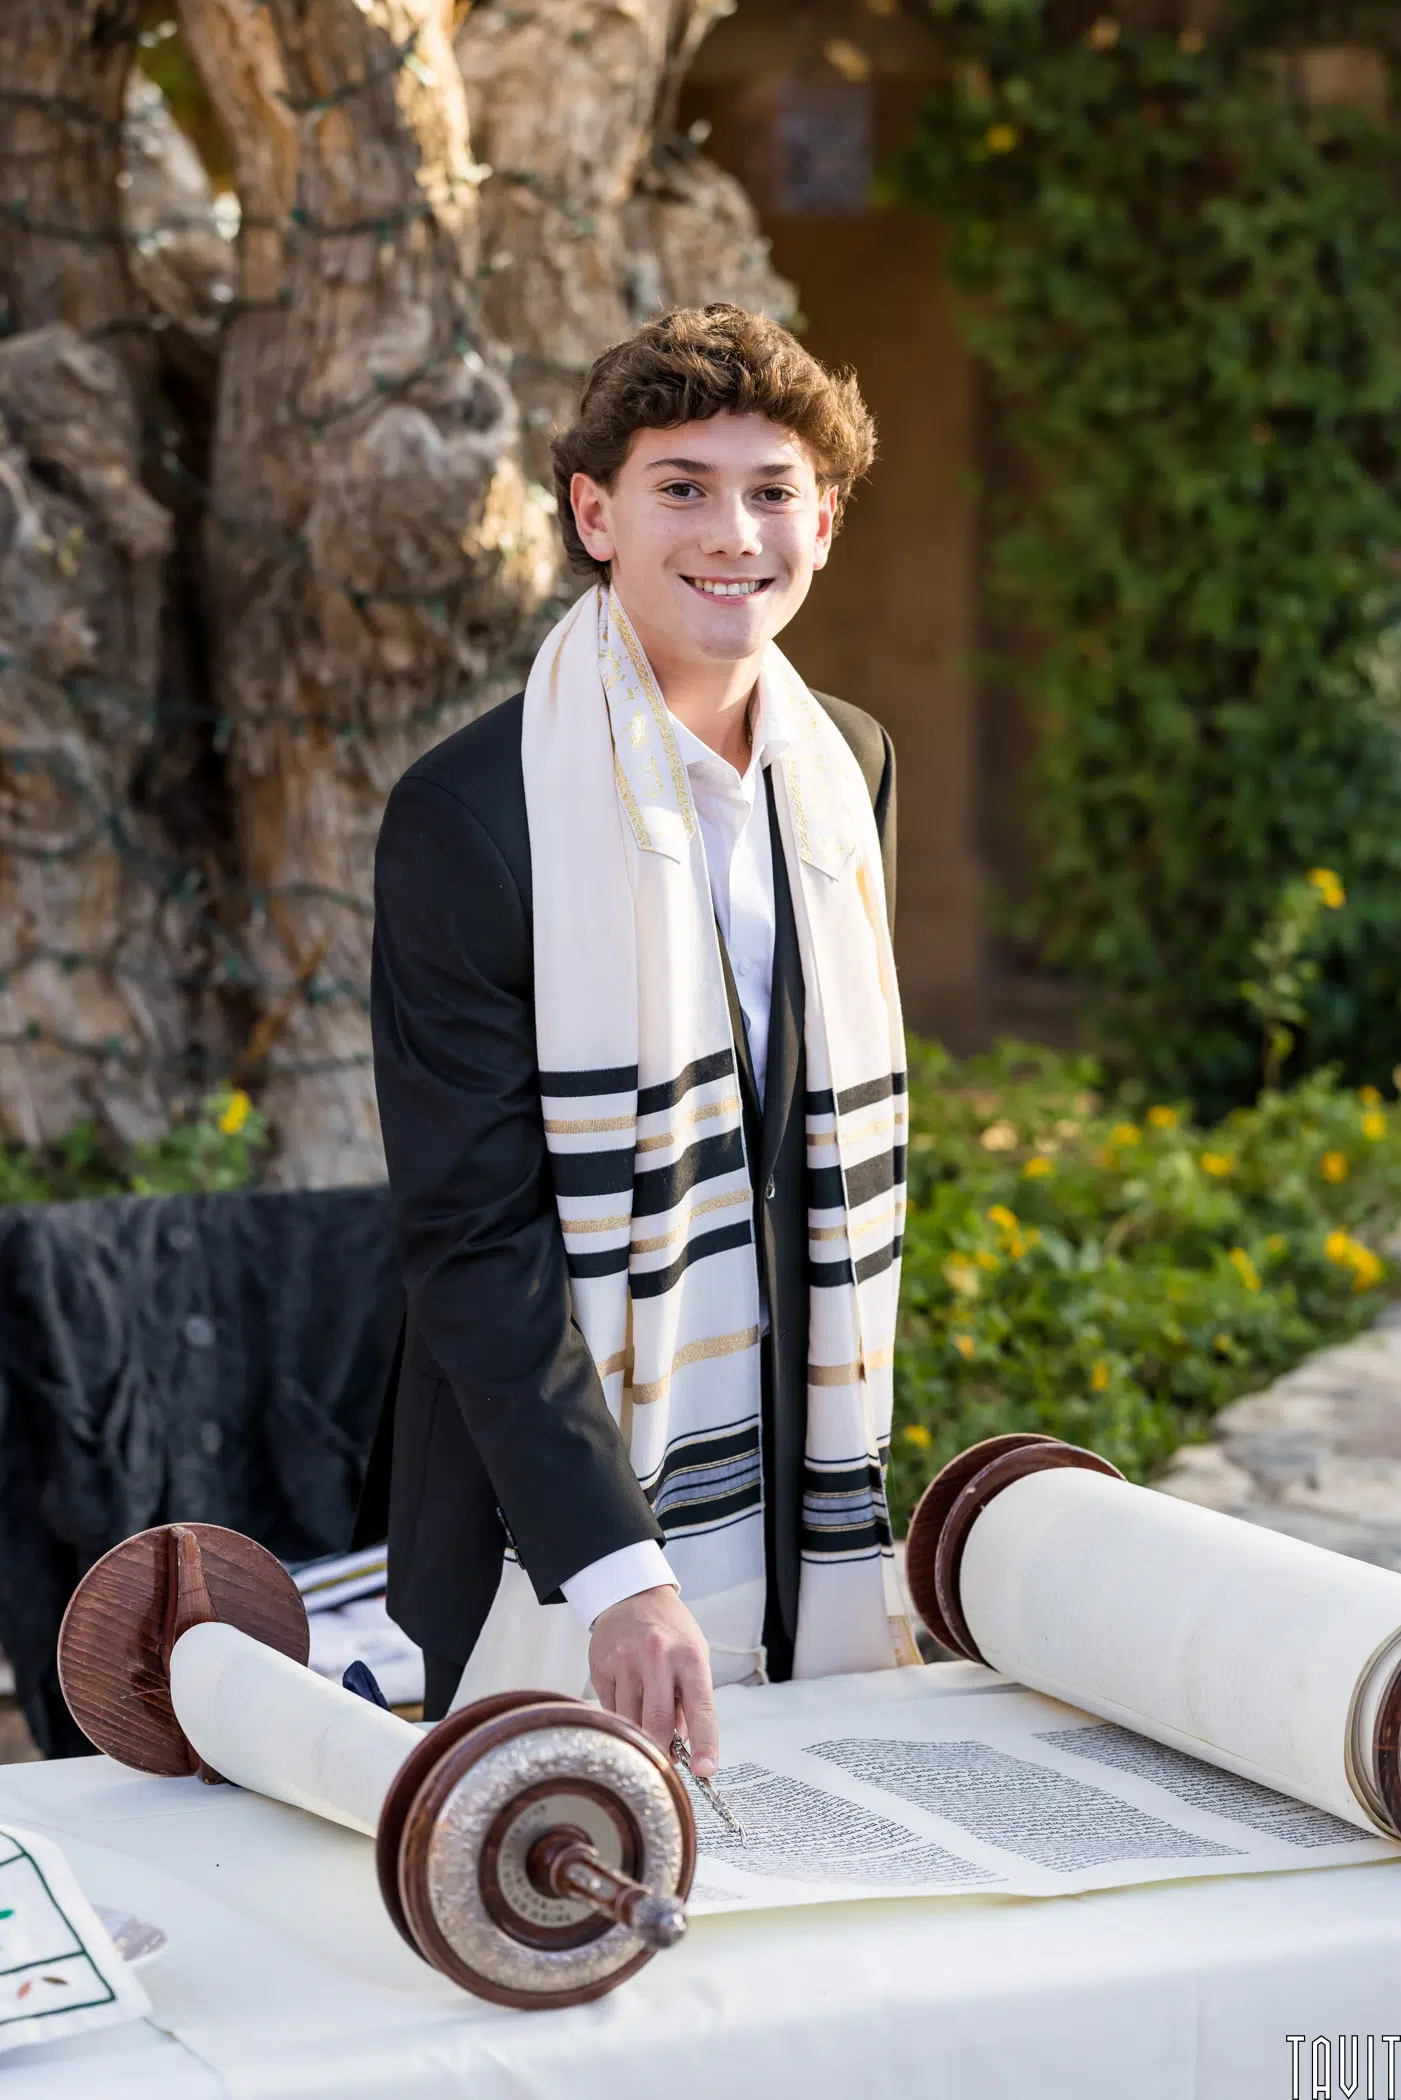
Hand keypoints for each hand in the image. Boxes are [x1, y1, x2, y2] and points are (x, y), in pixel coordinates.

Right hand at [588, 1585, 718, 1778]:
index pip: (701, 1708)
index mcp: (689, 1657)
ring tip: (647, 1714)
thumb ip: (689, 1701)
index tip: (705, 1770)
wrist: (632, 1596)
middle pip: (658, 1723)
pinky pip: (611, 1711)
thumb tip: (679, 1748)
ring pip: (630, 1723)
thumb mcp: (693, 1657)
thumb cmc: (671, 1632)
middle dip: (662, 1751)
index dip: (705, 1743)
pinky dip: (622, 1715)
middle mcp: (657, 1656)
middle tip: (667, 1759)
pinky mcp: (600, 1667)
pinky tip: (628, 1693)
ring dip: (640, 1732)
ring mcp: (624, 1661)